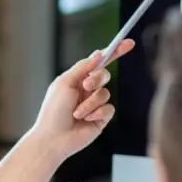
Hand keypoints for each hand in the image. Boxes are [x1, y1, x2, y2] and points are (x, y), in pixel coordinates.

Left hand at [29, 42, 134, 161]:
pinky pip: (109, 109)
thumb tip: (98, 53)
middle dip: (96, 79)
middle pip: (104, 75)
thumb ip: (83, 67)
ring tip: (77, 113)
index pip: (98, 63)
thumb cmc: (53, 110)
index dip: (114, 52)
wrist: (53, 138)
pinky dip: (98, 113)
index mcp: (77, 79)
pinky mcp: (101, 118)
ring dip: (91, 103)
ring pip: (106, 93)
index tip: (129, 44)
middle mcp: (87, 90)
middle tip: (85, 87)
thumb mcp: (65, 83)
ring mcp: (95, 104)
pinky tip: (86, 119)